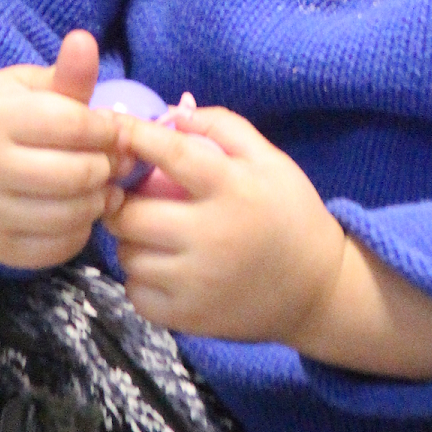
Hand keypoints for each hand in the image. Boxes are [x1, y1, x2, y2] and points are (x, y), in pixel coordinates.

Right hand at [0, 30, 127, 266]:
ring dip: (99, 199)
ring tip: (102, 183)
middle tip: (114, 161)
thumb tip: (84, 40)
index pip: (73, 126)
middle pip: (76, 175)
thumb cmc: (10, 117)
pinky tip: (80, 208)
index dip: (108, 129)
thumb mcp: (33, 87)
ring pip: (71, 214)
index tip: (115, 130)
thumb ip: (67, 73)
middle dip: (107, 166)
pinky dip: (82, 229)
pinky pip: (61, 247)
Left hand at [106, 104, 344, 343]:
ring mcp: (198, 283)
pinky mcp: (190, 318)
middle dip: (120, 200)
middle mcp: (211, 236)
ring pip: (128, 256)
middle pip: (131, 215)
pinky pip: (137, 295)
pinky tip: (160, 266)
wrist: (317, 288)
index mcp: (233, 189)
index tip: (113, 129)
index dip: (136, 136)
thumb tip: (172, 112)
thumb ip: (223, 126)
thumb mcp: (269, 159)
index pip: (172, 154)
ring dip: (129, 240)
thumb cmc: (290, 212)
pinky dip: (139, 279)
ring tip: (150, 232)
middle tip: (129, 195)